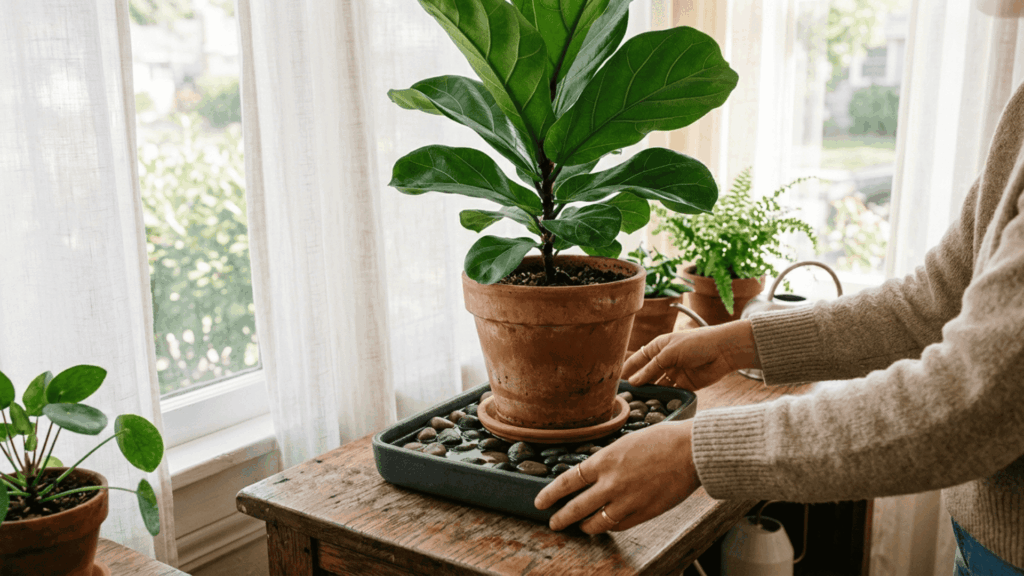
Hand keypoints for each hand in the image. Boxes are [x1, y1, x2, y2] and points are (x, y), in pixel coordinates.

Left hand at [534, 421, 700, 533]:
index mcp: (605, 460)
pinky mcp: (644, 513)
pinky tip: (607, 525)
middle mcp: (611, 483)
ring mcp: (627, 501)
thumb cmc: (662, 440)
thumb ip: (608, 461)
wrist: (691, 451)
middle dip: (561, 518)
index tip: (540, 502)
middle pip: (576, 508)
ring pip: (596, 523)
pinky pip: (619, 526)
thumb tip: (595, 473)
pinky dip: (610, 526)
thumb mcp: (626, 442)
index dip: (551, 493)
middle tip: (553, 523)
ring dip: (585, 527)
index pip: (568, 481)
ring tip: (580, 528)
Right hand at [621, 320, 759, 391]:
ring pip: (659, 385)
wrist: (723, 350)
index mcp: (659, 347)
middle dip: (637, 384)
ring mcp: (675, 373)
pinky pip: (672, 393)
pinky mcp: (686, 384)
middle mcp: (665, 360)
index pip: (638, 359)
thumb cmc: (696, 343)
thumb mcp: (669, 353)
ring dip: (651, 393)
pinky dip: (665, 398)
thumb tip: (633, 382)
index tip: (616, 381)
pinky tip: (657, 406)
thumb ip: (651, 368)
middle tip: (625, 398)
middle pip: (647, 374)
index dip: (628, 369)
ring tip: (639, 404)